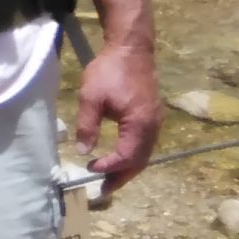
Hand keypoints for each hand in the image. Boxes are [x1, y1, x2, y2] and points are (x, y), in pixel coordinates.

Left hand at [75, 44, 160, 191]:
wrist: (131, 48)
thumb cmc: (110, 71)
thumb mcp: (91, 97)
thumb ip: (88, 125)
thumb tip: (83, 151)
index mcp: (140, 125)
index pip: (127, 157)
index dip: (109, 167)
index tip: (90, 169)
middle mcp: (153, 127)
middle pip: (140, 161)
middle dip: (121, 177)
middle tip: (103, 190)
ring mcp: (155, 121)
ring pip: (144, 154)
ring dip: (127, 168)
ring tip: (109, 179)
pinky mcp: (152, 115)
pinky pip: (145, 144)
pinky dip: (132, 155)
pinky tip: (120, 157)